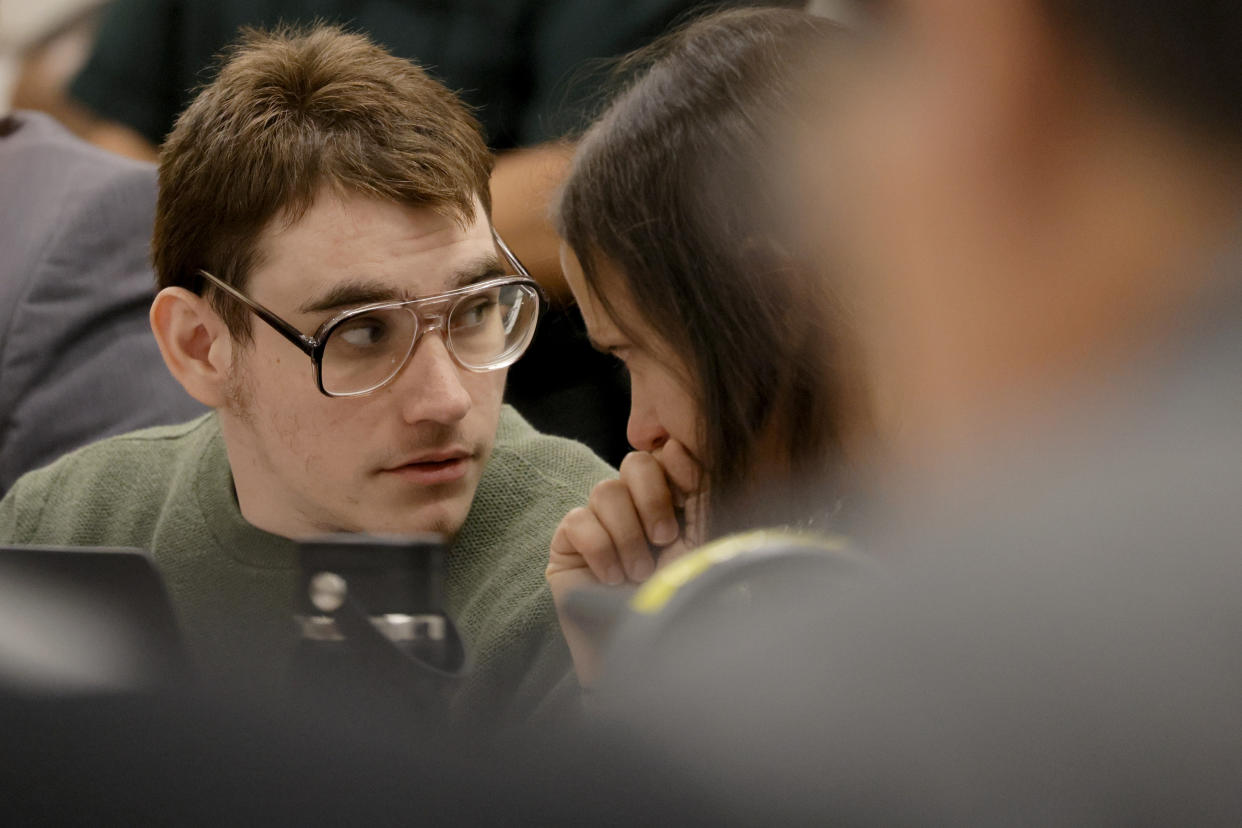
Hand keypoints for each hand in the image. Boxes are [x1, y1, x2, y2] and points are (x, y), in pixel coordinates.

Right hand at [547, 440, 704, 684]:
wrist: (647, 656)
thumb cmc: (680, 604)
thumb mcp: (703, 544)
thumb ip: (700, 495)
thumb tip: (680, 449)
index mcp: (672, 503)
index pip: (666, 456)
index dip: (678, 467)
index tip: (694, 494)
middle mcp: (634, 508)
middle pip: (635, 463)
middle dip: (653, 499)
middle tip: (667, 539)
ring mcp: (599, 524)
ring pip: (606, 490)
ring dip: (628, 534)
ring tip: (639, 572)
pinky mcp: (568, 544)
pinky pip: (578, 521)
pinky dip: (600, 549)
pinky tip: (612, 578)